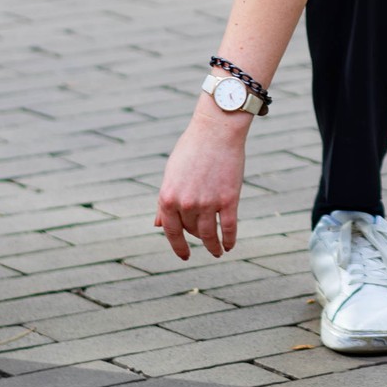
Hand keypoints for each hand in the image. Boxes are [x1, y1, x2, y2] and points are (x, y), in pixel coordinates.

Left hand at [155, 108, 246, 258]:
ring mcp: (208, 203)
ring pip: (209, 235)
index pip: (171, 231)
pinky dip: (229, 240)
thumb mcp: (171, 174)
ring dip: (213, 247)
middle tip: (203, 237)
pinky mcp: (228, 200)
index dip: (178, 246)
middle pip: (191, 230)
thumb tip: (157, 225)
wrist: (216, 131)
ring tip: (216, 251)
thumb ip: (164, 202)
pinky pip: (228, 229)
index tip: (184, 255)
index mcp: (167, 197)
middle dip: (197, 236)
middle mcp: (186, 203)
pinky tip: (229, 246)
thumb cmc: (191, 149)